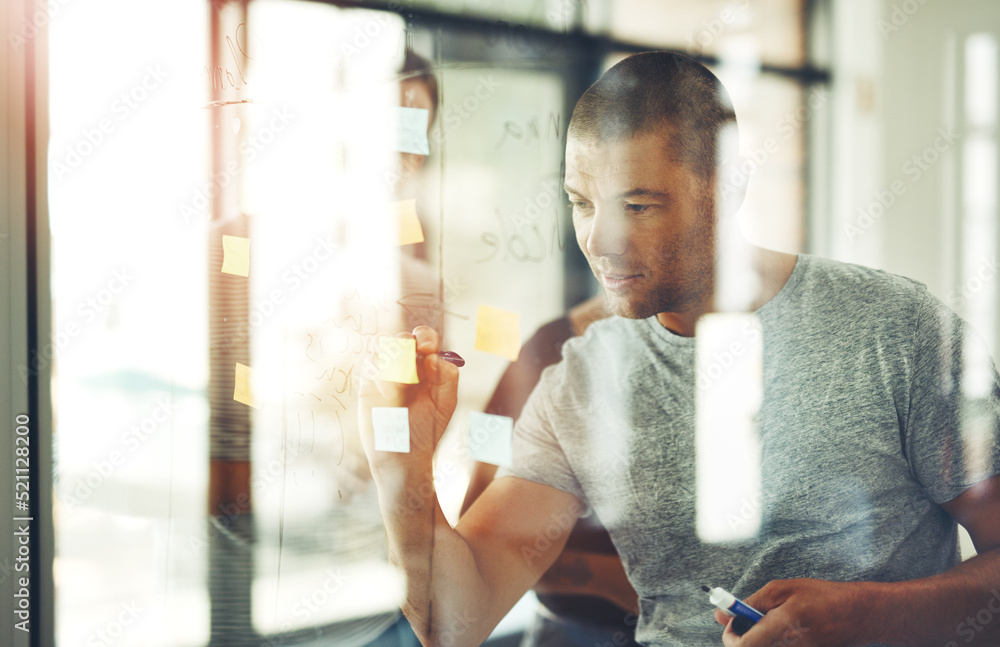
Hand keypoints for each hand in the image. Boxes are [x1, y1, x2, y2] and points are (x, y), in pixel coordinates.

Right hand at [358, 326, 459, 469]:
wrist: (403, 454)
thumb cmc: (426, 429)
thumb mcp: (445, 403)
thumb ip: (447, 378)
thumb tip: (432, 357)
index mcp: (427, 366)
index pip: (425, 338)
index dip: (425, 337)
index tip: (428, 350)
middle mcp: (406, 366)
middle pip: (402, 338)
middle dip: (407, 346)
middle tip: (412, 362)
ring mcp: (385, 373)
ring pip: (383, 345)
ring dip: (393, 360)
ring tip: (402, 385)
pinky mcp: (368, 383)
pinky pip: (371, 364)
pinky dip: (381, 376)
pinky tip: (389, 396)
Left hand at [713, 579, 879, 646]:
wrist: (858, 616)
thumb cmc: (822, 597)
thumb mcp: (783, 589)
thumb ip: (751, 603)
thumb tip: (722, 614)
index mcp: (782, 626)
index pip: (742, 646)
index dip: (730, 635)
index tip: (732, 622)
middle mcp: (787, 646)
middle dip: (743, 635)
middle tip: (748, 618)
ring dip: (758, 636)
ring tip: (772, 619)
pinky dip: (771, 639)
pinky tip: (783, 626)